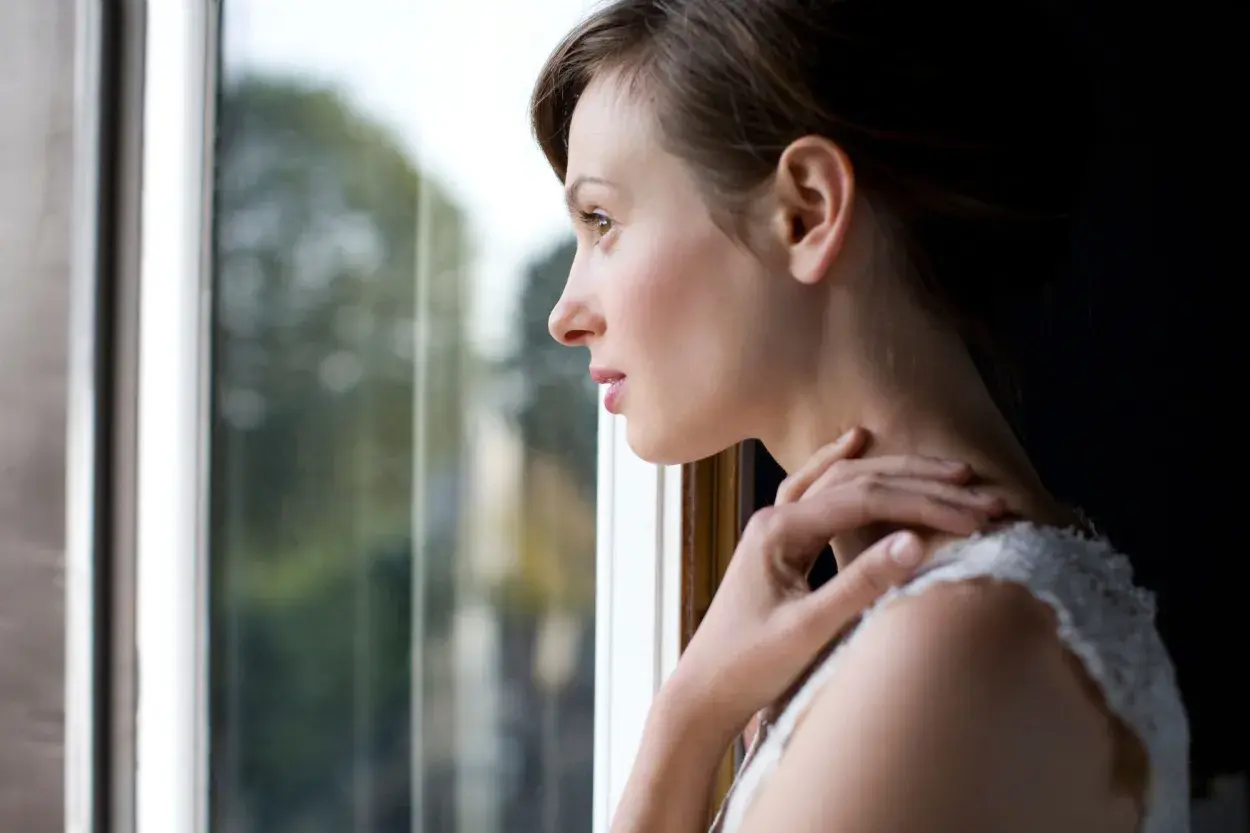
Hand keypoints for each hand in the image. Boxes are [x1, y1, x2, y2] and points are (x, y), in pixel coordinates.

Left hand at [663, 427, 1002, 746]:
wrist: (704, 692)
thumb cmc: (749, 666)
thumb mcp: (809, 630)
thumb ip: (860, 584)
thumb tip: (916, 541)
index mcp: (778, 531)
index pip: (864, 500)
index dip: (924, 504)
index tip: (976, 517)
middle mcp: (774, 518)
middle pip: (856, 480)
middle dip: (920, 484)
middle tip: (979, 492)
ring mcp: (774, 527)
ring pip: (839, 480)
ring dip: (893, 471)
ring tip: (948, 470)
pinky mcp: (780, 543)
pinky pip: (816, 489)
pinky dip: (841, 464)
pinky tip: (857, 442)